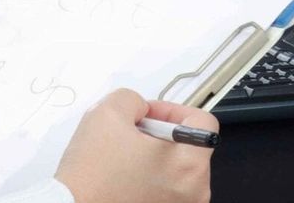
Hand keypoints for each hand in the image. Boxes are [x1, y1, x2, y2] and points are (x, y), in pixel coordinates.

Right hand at [54, 89, 215, 202]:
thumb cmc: (90, 179)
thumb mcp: (106, 113)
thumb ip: (133, 99)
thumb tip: (140, 109)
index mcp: (188, 165)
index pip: (202, 122)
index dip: (172, 110)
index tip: (150, 115)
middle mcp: (193, 192)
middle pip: (189, 147)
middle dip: (160, 135)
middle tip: (131, 136)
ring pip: (176, 171)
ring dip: (153, 159)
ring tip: (123, 160)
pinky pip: (165, 191)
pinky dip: (148, 181)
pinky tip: (123, 179)